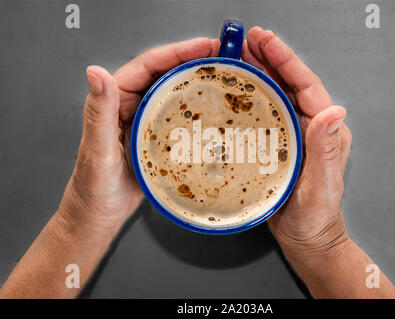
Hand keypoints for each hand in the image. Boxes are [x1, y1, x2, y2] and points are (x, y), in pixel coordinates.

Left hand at [58, 38, 219, 233]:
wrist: (99, 216)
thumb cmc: (92, 188)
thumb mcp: (96, 150)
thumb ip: (98, 112)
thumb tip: (96, 73)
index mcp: (115, 101)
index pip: (148, 66)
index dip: (177, 52)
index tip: (204, 47)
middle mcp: (131, 106)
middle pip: (165, 74)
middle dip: (193, 61)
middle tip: (223, 57)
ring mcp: (145, 122)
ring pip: (174, 93)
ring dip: (197, 82)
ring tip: (223, 77)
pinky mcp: (156, 138)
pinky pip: (178, 116)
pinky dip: (196, 109)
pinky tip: (214, 111)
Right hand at [242, 27, 351, 257]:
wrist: (306, 237)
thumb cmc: (315, 216)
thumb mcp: (321, 184)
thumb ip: (326, 148)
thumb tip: (335, 109)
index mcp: (326, 130)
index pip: (307, 86)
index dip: (286, 61)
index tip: (267, 42)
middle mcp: (311, 127)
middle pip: (290, 84)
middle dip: (270, 59)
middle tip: (247, 41)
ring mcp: (294, 134)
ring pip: (276, 95)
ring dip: (259, 73)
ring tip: (239, 56)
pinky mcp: (279, 144)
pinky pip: (265, 114)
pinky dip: (251, 98)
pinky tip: (237, 90)